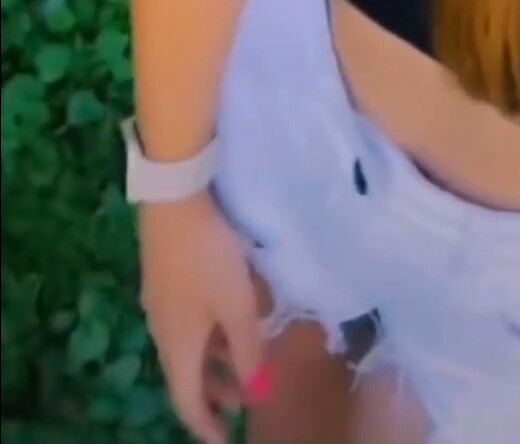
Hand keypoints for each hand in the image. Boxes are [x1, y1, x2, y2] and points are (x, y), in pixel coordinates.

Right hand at [138, 191, 264, 443]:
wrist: (174, 201)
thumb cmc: (209, 259)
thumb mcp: (237, 307)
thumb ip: (248, 351)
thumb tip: (257, 392)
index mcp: (177, 347)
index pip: (187, 402)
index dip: (206, 426)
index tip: (227, 441)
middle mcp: (163, 332)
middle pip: (187, 375)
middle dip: (216, 392)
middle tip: (245, 401)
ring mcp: (161, 304)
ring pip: (189, 347)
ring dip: (216, 361)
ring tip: (246, 361)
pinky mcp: (166, 279)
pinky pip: (188, 324)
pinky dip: (210, 335)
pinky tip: (231, 318)